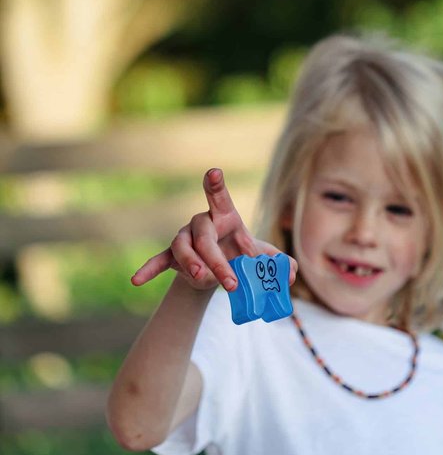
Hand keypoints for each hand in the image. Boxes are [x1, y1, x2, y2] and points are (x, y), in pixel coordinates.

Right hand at [131, 168, 296, 292]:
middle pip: (204, 235)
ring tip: (200, 278)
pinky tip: (137, 280)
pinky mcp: (173, 256)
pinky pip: (160, 260)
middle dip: (217, 260)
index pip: (219, 196)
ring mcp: (185, 238)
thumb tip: (292, 274)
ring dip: (192, 263)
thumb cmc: (241, 254)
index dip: (216, 183)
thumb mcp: (262, 257)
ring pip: (182, 246)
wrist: (218, 270)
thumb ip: (279, 262)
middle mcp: (202, 222)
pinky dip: (150, 269)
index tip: (214, 171)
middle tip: (233, 283)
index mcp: (225, 215)